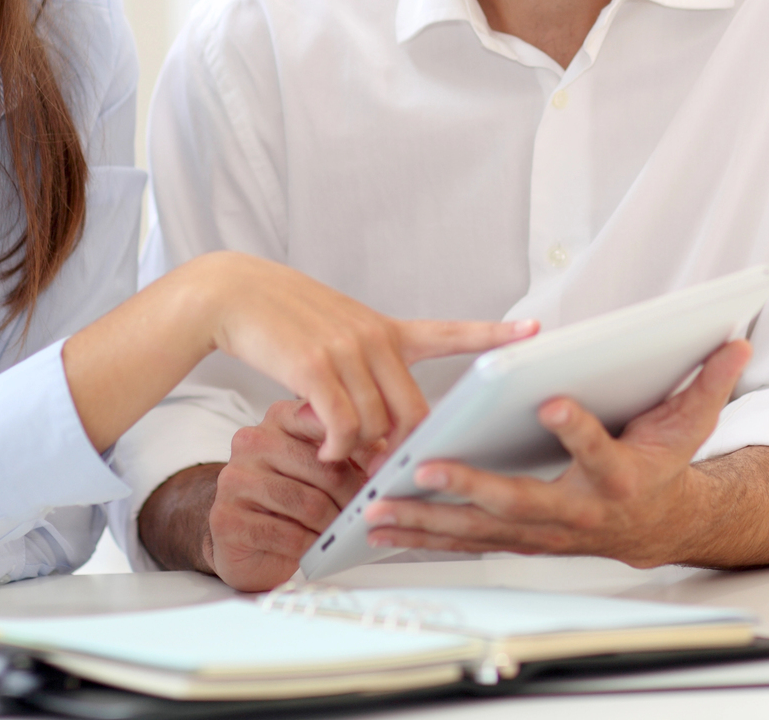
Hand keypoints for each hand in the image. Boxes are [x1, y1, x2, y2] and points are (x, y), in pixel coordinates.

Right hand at [64, 251, 532, 458]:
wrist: (233, 294)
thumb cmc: (282, 321)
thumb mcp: (334, 336)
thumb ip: (362, 374)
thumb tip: (371, 434)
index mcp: (384, 329)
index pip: (449, 333)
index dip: (493, 335)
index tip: (535, 331)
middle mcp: (374, 338)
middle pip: (412, 411)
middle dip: (404, 448)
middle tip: (389, 474)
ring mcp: (347, 349)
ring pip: (375, 425)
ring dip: (359, 451)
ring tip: (337, 454)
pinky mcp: (316, 365)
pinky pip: (342, 426)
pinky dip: (338, 447)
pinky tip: (327, 450)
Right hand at [206, 400, 379, 591]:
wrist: (241, 537)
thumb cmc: (288, 498)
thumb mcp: (320, 465)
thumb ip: (351, 451)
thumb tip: (391, 453)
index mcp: (279, 419)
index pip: (327, 422)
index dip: (362, 450)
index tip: (380, 471)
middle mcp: (252, 441)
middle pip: (323, 468)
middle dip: (353, 497)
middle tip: (369, 512)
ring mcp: (236, 479)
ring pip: (307, 503)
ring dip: (334, 525)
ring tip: (343, 532)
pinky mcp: (227, 518)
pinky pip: (286, 534)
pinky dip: (310, 545)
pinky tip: (316, 547)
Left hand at [362, 340, 753, 565]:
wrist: (658, 526)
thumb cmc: (663, 465)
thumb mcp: (690, 424)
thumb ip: (706, 383)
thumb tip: (734, 339)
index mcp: (617, 479)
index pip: (596, 451)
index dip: (577, 429)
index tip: (551, 401)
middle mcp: (575, 513)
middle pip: (519, 502)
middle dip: (471, 489)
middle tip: (428, 469)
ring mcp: (542, 533)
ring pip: (481, 531)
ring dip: (428, 521)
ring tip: (380, 507)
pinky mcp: (518, 540)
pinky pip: (466, 541)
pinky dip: (423, 536)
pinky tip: (380, 526)